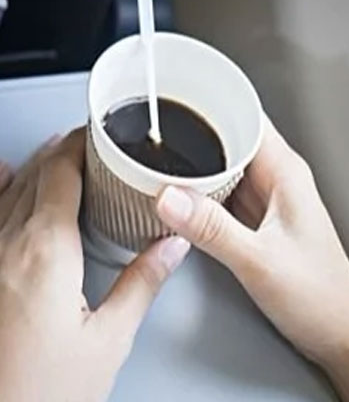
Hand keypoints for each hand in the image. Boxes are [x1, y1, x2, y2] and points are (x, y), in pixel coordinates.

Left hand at [0, 129, 190, 401]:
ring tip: (60, 151)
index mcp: (43, 255)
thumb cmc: (39, 393)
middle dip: (63, 149)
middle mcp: (4, 247)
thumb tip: (172, 247)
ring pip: (7, 190)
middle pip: (34, 175)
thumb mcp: (107, 341)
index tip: (98, 132)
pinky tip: (5, 175)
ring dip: (36, 165)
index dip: (80, 145)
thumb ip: (141, 284)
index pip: (61, 174)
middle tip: (90, 139)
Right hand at [156, 119, 348, 400]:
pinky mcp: (260, 224)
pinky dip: (200, 191)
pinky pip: (224, 194)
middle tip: (148, 123)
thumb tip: (168, 195)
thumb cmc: (320, 296)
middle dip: (192, 129)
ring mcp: (270, 202)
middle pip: (230, 137)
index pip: (246, 115)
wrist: (342, 334)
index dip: (211, 98)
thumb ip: (212, 228)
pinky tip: (177, 195)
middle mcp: (280, 180)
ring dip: (194, 161)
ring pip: (225, 166)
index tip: (174, 89)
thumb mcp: (259, 260)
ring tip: (153, 155)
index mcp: (287, 173)